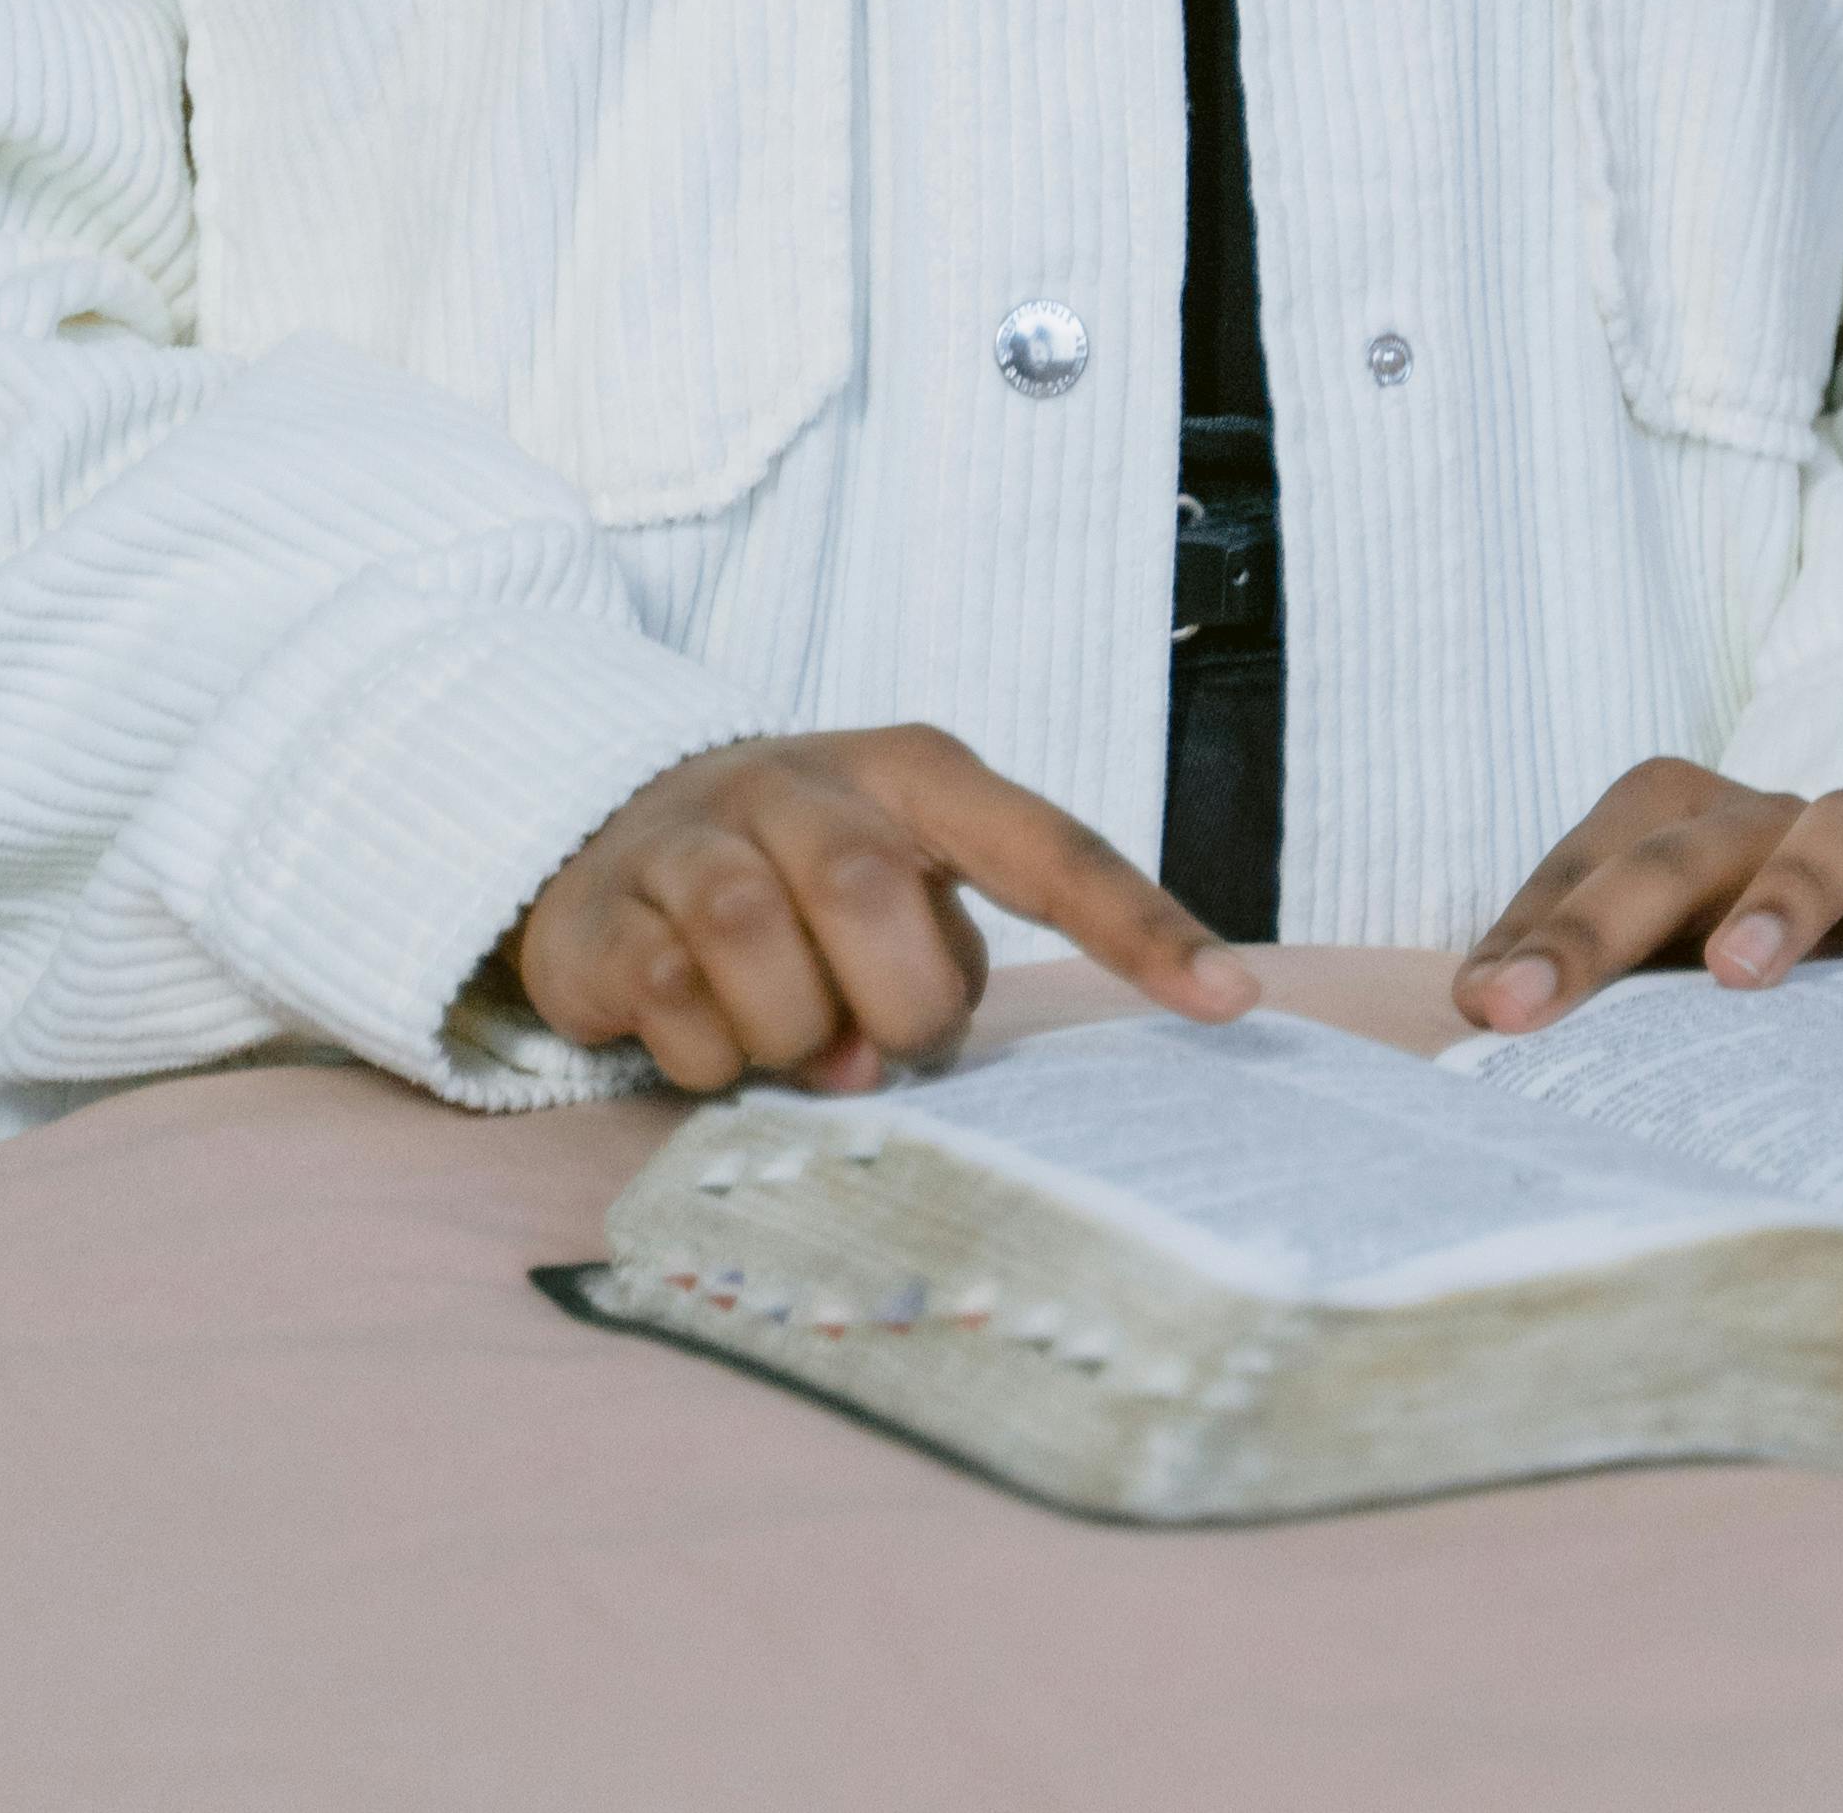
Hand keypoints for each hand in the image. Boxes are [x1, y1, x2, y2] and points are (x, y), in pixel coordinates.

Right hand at [515, 724, 1259, 1098]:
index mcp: (918, 776)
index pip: (1047, 846)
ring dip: (789, 1032)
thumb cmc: (802, 883)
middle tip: (868, 1039)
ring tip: (789, 1043)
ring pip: (756, 944)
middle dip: (887, 1004)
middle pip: (873, 897)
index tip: (1229, 1002)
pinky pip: (670, 997)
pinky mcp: (612, 904)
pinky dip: (706, 1052)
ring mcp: (698, 831)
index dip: (1138, 925)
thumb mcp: (894, 895)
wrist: (612, 830)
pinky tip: (705, 1034)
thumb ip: (927, 969)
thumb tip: (874, 1066)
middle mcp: (809, 782)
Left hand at [1454, 758, 1842, 1034]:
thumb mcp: (1661, 961)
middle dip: (1600, 921)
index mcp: (1686, 820)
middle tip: (1534, 1002)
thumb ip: (1577, 977)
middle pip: (1688, 843)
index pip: (1598, 852)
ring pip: (1838, 828)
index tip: (1486, 1007)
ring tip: (1736, 973)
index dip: (1536, 925)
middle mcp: (1771, 820)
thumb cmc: (1748, 955)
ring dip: (1783, 892)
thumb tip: (1475, 1009)